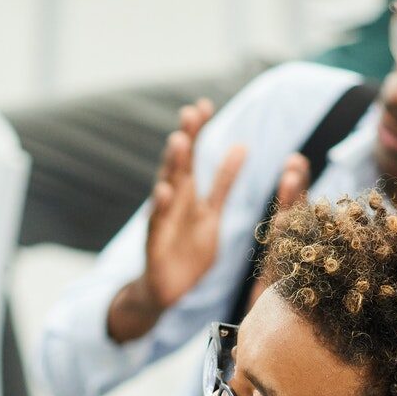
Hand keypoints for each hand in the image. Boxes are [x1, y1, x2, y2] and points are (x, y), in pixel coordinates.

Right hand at [137, 101, 247, 316]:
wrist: (166, 290)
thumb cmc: (188, 250)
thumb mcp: (211, 212)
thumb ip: (223, 182)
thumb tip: (241, 146)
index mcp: (188, 193)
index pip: (193, 155)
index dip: (197, 132)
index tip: (204, 105)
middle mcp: (172, 201)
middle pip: (179, 165)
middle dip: (185, 139)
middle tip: (191, 112)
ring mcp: (162, 220)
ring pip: (166, 188)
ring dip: (171, 166)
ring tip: (178, 142)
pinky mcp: (155, 242)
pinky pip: (157, 223)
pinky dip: (159, 207)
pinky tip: (164, 191)